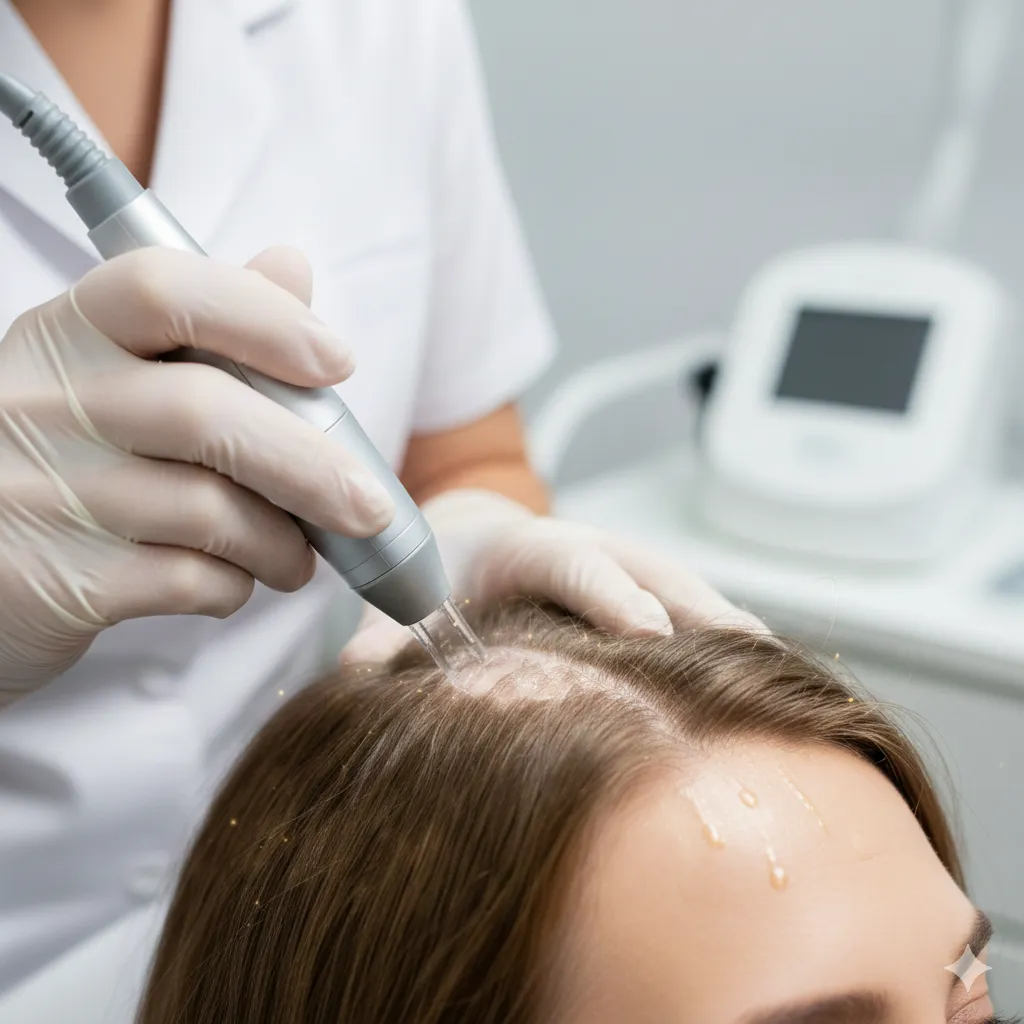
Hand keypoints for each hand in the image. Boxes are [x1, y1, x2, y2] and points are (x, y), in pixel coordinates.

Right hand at [0, 246, 394, 698]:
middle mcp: (43, 402)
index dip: (264, 319)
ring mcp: (40, 493)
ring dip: (281, 542)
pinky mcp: (53, 580)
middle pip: (207, 414)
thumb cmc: (69, 460)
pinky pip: (184, 581)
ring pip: (207, 510)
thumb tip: (290, 265)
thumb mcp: (114, 376)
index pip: (162, 288)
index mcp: (67, 335)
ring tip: (299, 556)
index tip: (338, 362)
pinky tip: (237, 581)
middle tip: (370, 506)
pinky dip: (235, 586)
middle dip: (312, 465)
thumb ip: (206, 324)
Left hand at [342, 488, 763, 662]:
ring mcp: (629, 572)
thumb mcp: (403, 597)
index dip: (613, 596)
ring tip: (782, 683)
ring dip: (732, 632)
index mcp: (532, 546)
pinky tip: (770, 691)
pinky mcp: (650, 596)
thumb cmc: (444, 568)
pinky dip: (733, 646)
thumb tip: (356, 689)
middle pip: (659, 572)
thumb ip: (380, 637)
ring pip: (693, 591)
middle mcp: (593, 552)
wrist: (471, 538)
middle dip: (702, 612)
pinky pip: (700, 615)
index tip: (649, 634)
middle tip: (744, 660)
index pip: (577, 563)